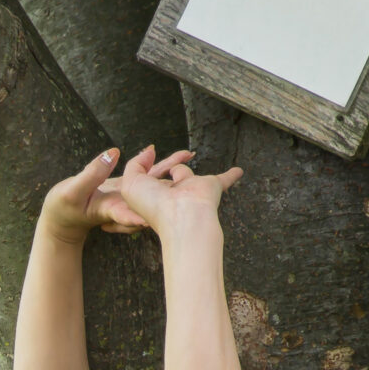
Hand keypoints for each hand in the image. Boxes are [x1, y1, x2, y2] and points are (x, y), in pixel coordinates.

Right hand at [39, 145, 188, 242]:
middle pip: (151, 198)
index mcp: (110, 209)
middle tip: (192, 180)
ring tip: (189, 153)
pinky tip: (176, 156)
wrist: (64, 215)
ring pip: (153, 183)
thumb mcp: (71, 191)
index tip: (159, 212)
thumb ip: (92, 173)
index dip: (144, 211)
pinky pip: (147, 176)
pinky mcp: (127, 187)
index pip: (128, 212)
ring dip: (171, 169)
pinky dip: (160, 166)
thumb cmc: (62, 207)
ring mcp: (127, 196)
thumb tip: (114, 152)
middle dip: (170, 191)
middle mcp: (124, 204)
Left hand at [107, 143, 242, 234]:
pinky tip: (238, 172)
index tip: (147, 156)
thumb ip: (136, 164)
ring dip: (183, 170)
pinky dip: (230, 176)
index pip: (147, 176)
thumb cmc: (154, 205)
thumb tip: (151, 151)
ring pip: (185, 173)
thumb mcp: (131, 183)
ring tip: (186, 162)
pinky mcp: (210, 187)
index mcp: (152, 193)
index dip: (143, 167)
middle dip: (162, 167)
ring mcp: (190, 190)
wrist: (182, 217)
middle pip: (163, 174)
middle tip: (163, 164)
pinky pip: (223, 179)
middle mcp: (170, 192)